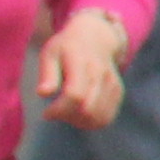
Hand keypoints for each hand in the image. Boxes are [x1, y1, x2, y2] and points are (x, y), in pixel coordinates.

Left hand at [36, 9, 129, 131]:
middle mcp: (100, 75)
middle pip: (87, 109)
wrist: (95, 37)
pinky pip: (107, 117)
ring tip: (67, 112)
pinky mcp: (117, 92)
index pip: (74, 95)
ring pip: (99, 117)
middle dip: (68, 117)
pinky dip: (91, 122)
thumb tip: (42, 93)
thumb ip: (47, 74)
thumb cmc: (66, 48)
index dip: (59, 109)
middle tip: (56, 112)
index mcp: (81, 64)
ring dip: (79, 122)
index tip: (47, 113)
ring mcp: (112, 84)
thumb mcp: (50, 54)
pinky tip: (79, 114)